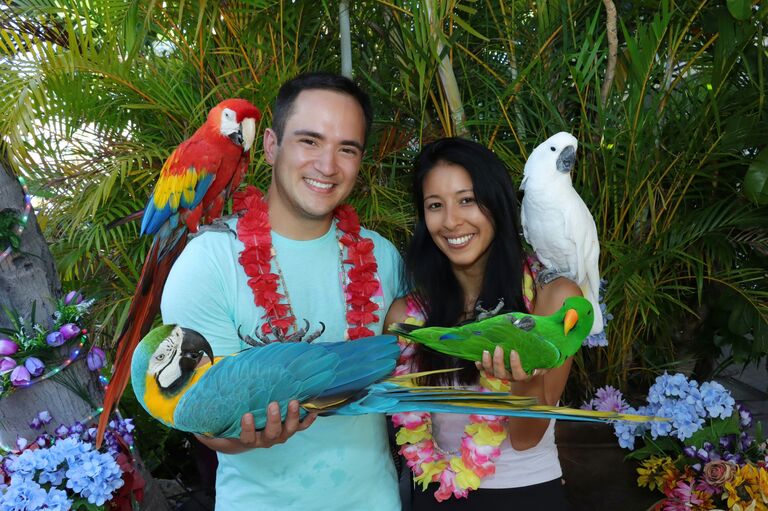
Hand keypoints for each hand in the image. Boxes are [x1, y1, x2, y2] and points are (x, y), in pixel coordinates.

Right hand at [196, 400, 316, 453]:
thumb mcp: (217, 430)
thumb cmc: (230, 429)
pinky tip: (314, 410)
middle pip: (272, 434)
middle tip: (273, 404)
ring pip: (289, 430)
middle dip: (274, 420)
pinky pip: (302, 427)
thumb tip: (192, 424)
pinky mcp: (290, 427)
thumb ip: (206, 429)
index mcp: (248, 440)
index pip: (248, 438)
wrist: (246, 435)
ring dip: (293, 417)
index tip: (246, 415)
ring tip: (294, 402)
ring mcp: (279, 433)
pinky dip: (308, 420)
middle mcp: (266, 439)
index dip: (247, 429)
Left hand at [475, 346, 548, 382]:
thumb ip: (544, 366)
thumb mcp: (543, 364)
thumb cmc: (536, 363)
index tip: (514, 352)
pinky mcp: (493, 370)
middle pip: (502, 374)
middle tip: (498, 348)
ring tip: (486, 351)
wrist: (527, 366)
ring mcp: (501, 374)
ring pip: (492, 373)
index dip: (515, 364)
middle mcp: (510, 377)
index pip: (519, 374)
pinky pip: (484, 370)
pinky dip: (480, 366)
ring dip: (487, 363)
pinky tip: (477, 360)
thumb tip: (540, 365)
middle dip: (498, 361)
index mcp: (523, 375)